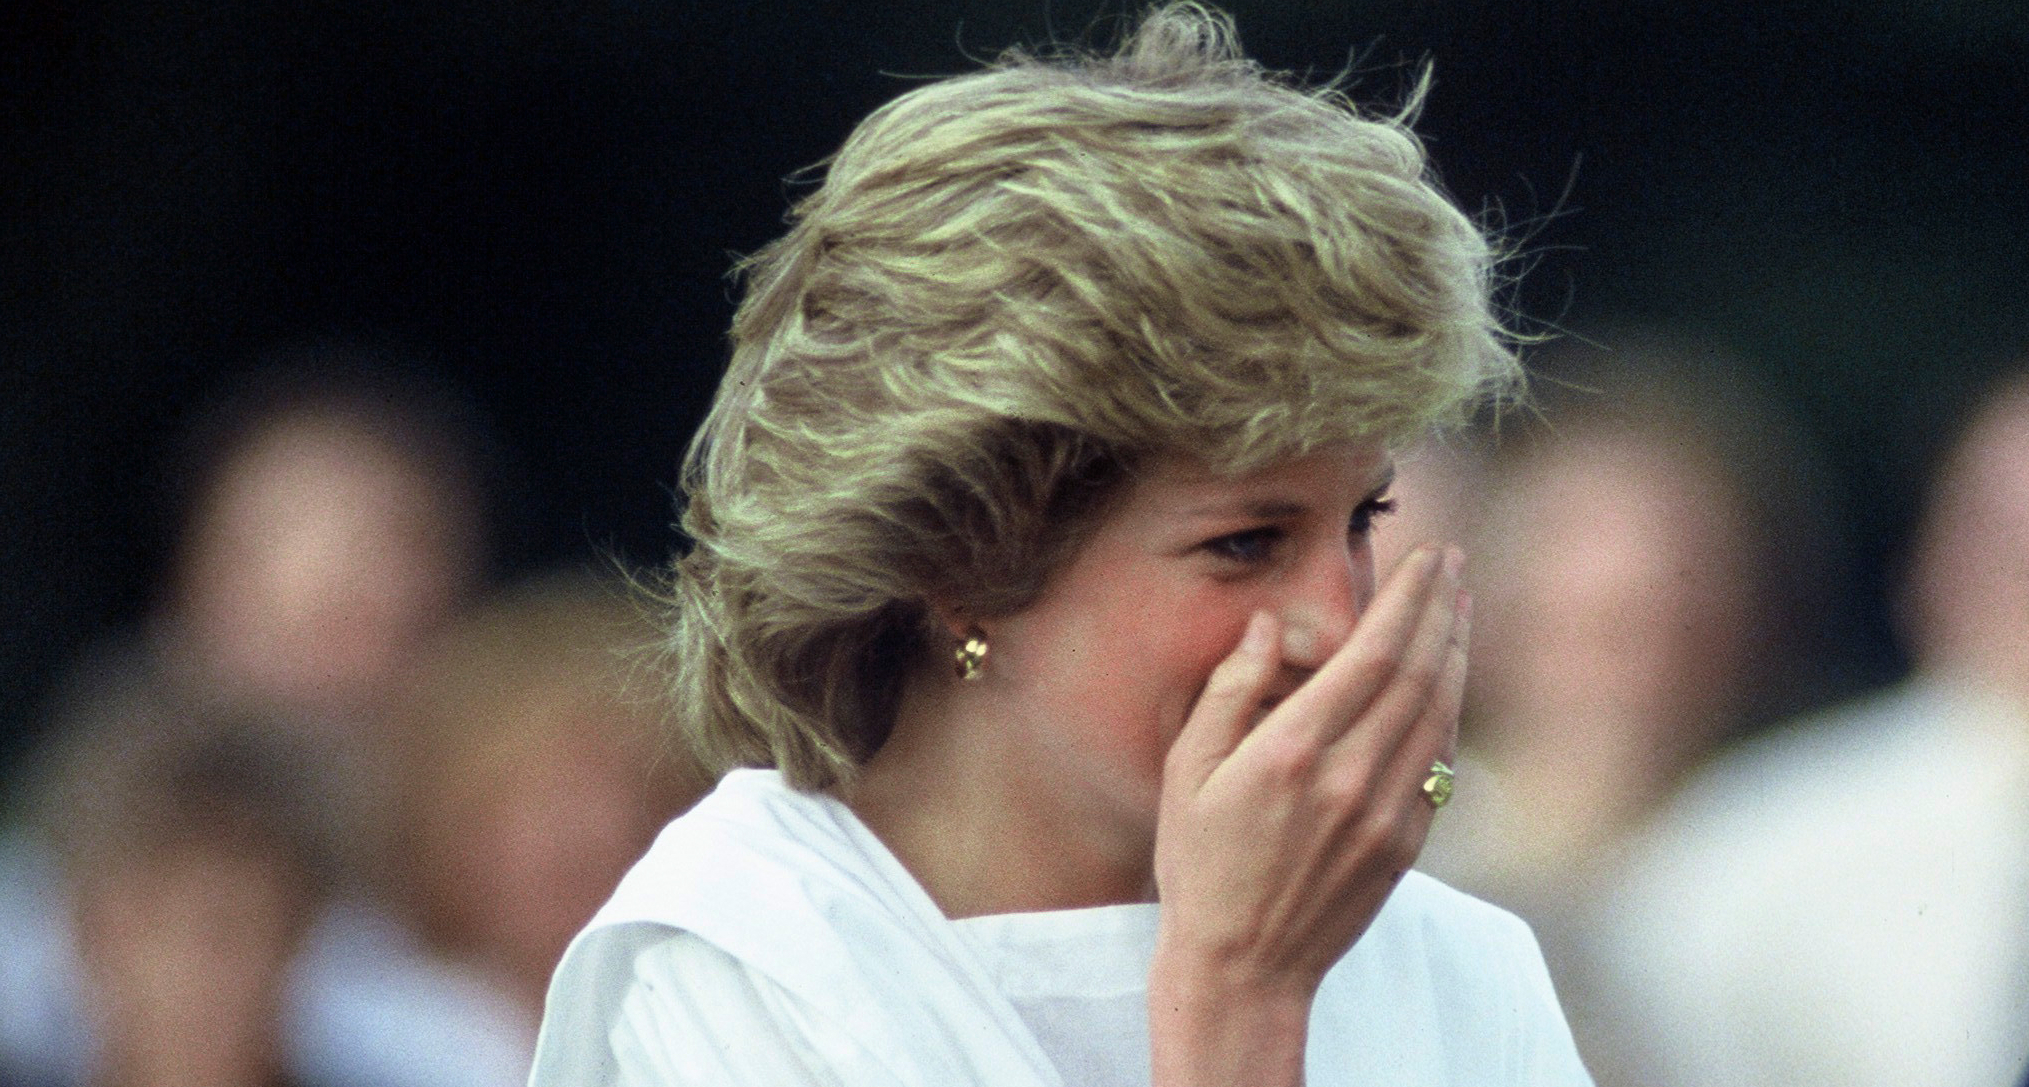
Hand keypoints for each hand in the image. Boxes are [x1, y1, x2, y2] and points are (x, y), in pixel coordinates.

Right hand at [1148, 545, 1468, 1084]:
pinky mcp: (1404, 844)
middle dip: (1440, 607)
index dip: (1406, 597)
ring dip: (1456, 651)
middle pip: (1418, 672)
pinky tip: (1447, 679)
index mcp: (1291, 752)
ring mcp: (1385, 814)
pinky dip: (1450, 710)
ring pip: (1439, 713)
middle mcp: (1349, 778)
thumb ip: (1230, 691)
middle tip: (1453, 561)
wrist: (1244, 966)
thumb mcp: (1186, 773)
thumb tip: (1272, 624)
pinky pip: (1440, 762)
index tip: (1426, 556)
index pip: (1372, 652)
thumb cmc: (1199, 864)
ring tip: (1460, 605)